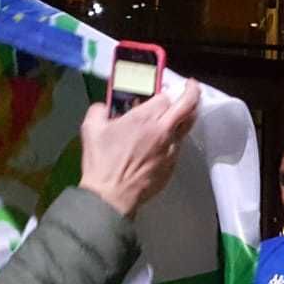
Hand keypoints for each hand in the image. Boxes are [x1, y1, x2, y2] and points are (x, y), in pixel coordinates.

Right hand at [78, 80, 200, 217]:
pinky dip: (174, 138)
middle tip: (191, 87)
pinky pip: (177, 146)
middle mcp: (163, 132)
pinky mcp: (171, 166)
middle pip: (188, 107)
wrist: (112, 196)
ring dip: (185, 117)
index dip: (162, 92)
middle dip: (192, 93)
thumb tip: (104, 106)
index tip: (159, 90)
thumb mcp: (91, 128)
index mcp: (145, 118)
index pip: (165, 97)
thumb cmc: (101, 162)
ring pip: (186, 127)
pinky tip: (162, 140)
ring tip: (178, 114)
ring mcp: (170, 150)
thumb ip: (100, 109)